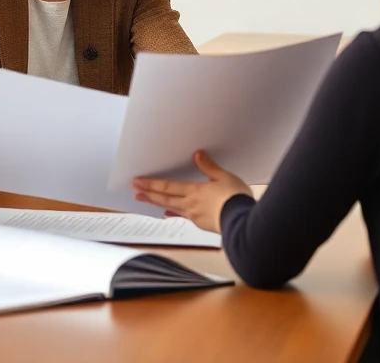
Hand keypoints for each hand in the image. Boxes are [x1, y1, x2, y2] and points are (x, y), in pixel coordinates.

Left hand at [132, 151, 252, 232]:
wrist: (242, 222)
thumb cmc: (235, 199)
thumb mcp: (224, 177)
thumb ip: (209, 167)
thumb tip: (197, 155)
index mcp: (194, 191)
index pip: (167, 187)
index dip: (151, 184)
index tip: (138, 182)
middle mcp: (190, 205)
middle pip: (165, 199)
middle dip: (149, 195)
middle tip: (136, 193)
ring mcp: (195, 216)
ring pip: (171, 209)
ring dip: (158, 204)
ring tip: (147, 202)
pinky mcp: (202, 224)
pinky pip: (183, 217)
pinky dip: (173, 213)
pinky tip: (171, 213)